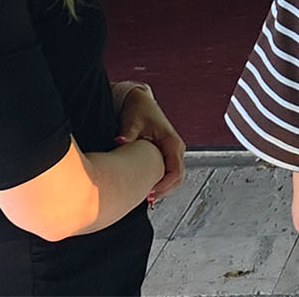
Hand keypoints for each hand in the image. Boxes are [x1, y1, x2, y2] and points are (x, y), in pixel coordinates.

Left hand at [115, 84, 185, 199]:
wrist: (138, 101)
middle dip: (164, 190)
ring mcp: (172, 152)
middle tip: (146, 198)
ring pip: (174, 177)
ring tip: (145, 195)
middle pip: (178, 178)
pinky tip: (146, 186)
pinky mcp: (165, 154)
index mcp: (172, 142)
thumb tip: (120, 142)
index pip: (176, 172)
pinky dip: (160, 182)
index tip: (150, 193)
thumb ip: (128, 136)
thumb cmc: (139, 110)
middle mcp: (176, 148)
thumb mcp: (133, 123)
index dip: (164, 186)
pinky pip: (168, 172)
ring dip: (162, 188)